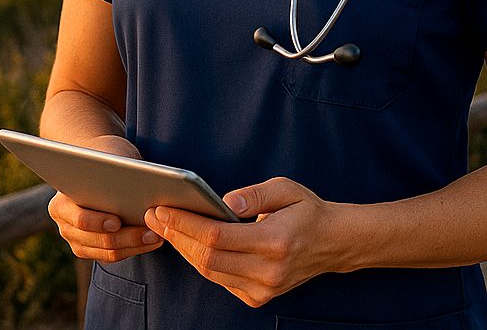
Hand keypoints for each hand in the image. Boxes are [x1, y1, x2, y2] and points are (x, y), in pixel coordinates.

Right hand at [46, 135, 165, 262]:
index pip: (79, 219)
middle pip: (98, 239)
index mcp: (60, 205)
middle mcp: (65, 227)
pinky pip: (116, 255)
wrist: (100, 167)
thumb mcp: (107, 157)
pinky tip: (152, 240)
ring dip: (135, 245)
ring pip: (109, 252)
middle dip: (127, 236)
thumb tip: (132, 182)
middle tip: (151, 231)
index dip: (98, 222)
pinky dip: (135, 248)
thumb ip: (113, 169)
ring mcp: (79, 242)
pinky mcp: (95, 251)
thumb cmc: (104, 157)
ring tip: (157, 235)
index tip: (118, 221)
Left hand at [143, 177, 346, 307]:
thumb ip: (255, 194)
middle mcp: (268, 272)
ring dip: (183, 249)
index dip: (185, 223)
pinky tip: (186, 242)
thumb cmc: (306, 211)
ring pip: (210, 271)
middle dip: (176, 235)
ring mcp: (263, 289)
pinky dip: (200, 260)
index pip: (218, 237)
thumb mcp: (286, 189)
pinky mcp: (258, 297)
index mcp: (276, 242)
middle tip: (153, 214)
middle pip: (208, 257)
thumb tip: (223, 201)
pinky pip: (220, 279)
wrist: (333, 243)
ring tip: (164, 226)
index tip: (162, 208)